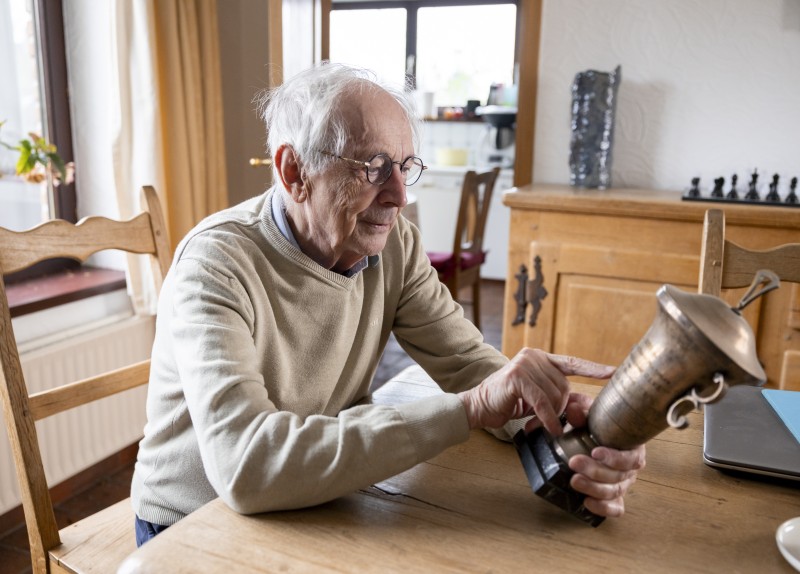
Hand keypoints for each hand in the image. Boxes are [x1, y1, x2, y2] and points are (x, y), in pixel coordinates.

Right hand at [457, 348, 614, 434]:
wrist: (479, 406)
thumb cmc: (509, 402)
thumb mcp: (538, 398)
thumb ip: (559, 397)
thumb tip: (585, 406)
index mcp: (541, 358)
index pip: (573, 362)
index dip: (594, 369)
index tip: (615, 372)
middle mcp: (534, 356)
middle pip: (564, 386)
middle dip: (560, 408)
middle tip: (548, 421)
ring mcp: (525, 363)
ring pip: (555, 394)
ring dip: (552, 414)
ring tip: (540, 423)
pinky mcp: (517, 376)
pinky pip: (542, 401)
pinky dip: (548, 417)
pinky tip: (548, 428)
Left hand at [565, 393, 646, 517]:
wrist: (588, 439)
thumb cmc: (593, 426)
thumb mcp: (587, 415)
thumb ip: (581, 411)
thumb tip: (574, 409)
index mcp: (631, 447)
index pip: (631, 457)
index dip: (615, 457)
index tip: (595, 452)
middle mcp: (630, 468)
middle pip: (619, 476)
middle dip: (596, 471)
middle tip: (574, 463)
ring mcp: (622, 484)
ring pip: (614, 491)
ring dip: (594, 488)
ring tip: (574, 480)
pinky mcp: (613, 497)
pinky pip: (615, 508)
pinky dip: (603, 508)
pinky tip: (587, 503)